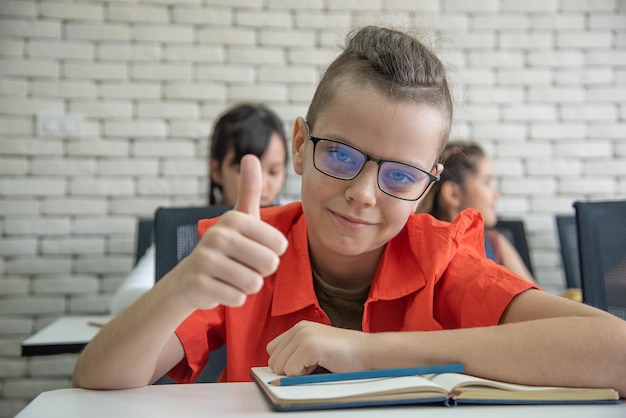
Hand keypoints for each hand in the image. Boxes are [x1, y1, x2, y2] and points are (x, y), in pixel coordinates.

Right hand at [174, 154, 287, 309]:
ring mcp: (206, 260)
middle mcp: (218, 236)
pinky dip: (235, 297)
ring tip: (233, 276)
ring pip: (254, 283)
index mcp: (234, 219)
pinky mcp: (199, 285)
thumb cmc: (228, 246)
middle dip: (262, 271)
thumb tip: (250, 156)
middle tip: (245, 265)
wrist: (192, 276)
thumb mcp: (241, 218)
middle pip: (269, 264)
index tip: (255, 249)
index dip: (273, 253)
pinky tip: (222, 287)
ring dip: (249, 285)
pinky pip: (239, 298)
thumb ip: (250, 189)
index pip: (278, 245)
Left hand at [266, 320, 370, 375]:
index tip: (303, 365)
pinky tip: (322, 365)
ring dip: (298, 373)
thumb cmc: (348, 356)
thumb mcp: (317, 349)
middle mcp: (299, 328)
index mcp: (300, 327)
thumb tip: (277, 373)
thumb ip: (297, 354)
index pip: (273, 350)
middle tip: (315, 365)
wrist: (370, 353)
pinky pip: (291, 372)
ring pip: (280, 367)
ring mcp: (303, 336)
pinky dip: (304, 376)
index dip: (286, 362)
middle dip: (291, 370)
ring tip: (319, 365)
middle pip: (274, 360)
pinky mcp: (309, 346)